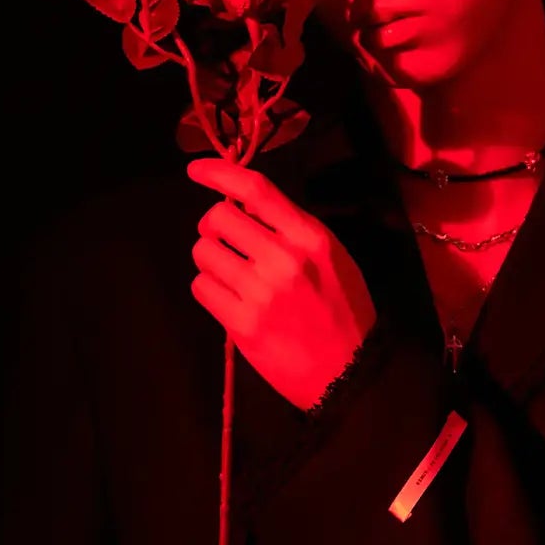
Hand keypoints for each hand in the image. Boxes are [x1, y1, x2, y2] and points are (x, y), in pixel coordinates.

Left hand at [185, 155, 378, 411]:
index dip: (219, 172)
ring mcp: (261, 293)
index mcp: (310, 237)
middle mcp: (284, 259)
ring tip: (233, 278)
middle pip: (218, 218)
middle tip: (226, 244)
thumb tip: (242, 206)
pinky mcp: (242, 324)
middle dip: (214, 228)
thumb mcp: (332, 258)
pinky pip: (202, 287)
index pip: (255, 189)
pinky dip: (210, 290)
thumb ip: (292, 230)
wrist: (349, 374)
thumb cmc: (343, 313)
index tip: (195, 170)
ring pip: (203, 252)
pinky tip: (231, 301)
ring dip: (211, 261)